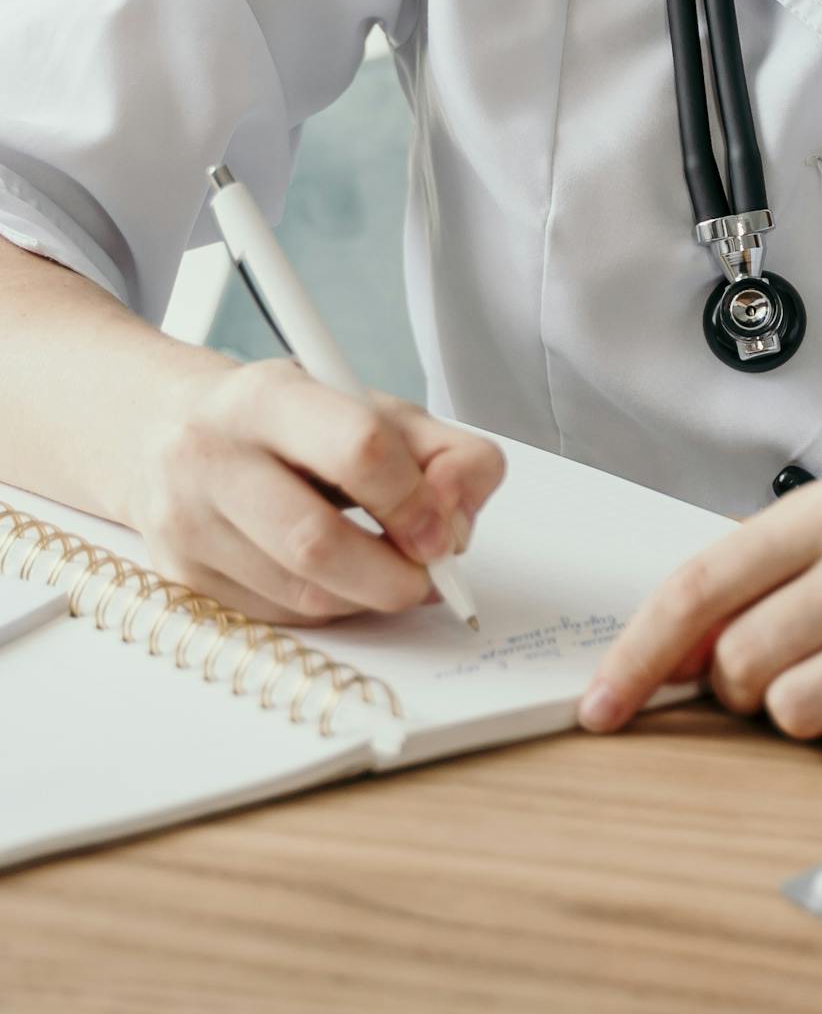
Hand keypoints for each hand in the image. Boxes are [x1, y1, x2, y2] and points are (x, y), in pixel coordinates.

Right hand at [127, 355, 505, 624]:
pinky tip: (341, 579)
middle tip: (429, 572)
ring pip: (301, 595)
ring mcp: (186, 523)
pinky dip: (330, 610)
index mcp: (266, 396)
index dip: (415, 500)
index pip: (357, 449)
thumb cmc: (284, 420)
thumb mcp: (368, 405)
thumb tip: (461, 512)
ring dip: (369, 597)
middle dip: (394, 573)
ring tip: (391, 571)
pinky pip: (280, 617)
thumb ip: (441, 449)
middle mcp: (211, 456)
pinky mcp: (181, 578)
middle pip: (317, 543)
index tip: (443, 528)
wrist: (167, 429)